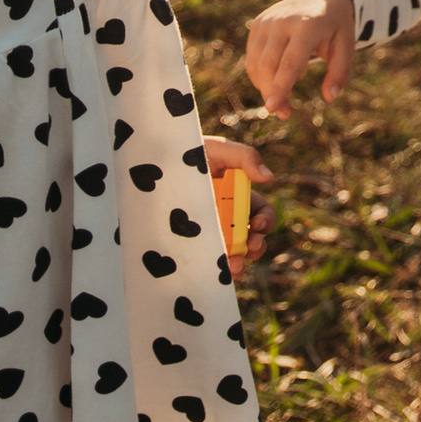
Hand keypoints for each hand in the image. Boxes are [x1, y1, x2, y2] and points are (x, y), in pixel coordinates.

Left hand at [199, 133, 274, 274]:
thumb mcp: (217, 149)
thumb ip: (244, 157)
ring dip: (238, 264)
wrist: (152, 160)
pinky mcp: (188, 246)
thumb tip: (268, 177)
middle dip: (256, 246)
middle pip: (249, 239)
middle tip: (251, 246)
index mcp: (236, 197)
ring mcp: (206, 234)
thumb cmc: (187, 152)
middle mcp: (224, 219)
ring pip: (230, 256)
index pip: (259, 213)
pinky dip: (216, 271)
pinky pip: (206, 263)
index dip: (264, 221)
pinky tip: (217, 271)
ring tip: (234, 266)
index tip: (257, 224)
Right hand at [245, 0, 356, 112]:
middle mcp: (282, 21)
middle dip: (272, 93)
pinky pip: (252, 57)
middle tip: (285, 113)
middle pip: (268, 66)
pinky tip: (276, 80)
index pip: (290, 62)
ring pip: (255, 63)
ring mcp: (267, 21)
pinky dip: (260, 75)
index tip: (273, 109)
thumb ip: (339, 72)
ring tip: (283, 97)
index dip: (280, 87)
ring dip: (264, 87)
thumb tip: (329, 98)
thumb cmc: (335, 25)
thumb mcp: (346, 45)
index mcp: (307, 25)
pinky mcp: (258, 24)